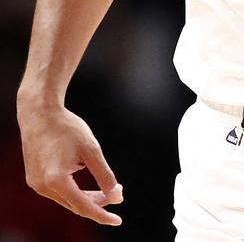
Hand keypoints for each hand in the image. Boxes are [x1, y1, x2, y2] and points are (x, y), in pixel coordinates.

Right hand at [17, 102, 122, 225]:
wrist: (40, 113)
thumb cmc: (67, 128)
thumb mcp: (91, 149)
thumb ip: (104, 175)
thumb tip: (116, 197)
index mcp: (56, 180)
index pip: (83, 207)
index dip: (102, 215)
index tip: (118, 220)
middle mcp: (43, 187)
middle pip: (75, 204)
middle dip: (98, 202)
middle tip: (118, 193)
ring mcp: (36, 184)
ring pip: (66, 199)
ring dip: (86, 196)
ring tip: (105, 186)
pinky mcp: (34, 179)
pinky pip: (58, 191)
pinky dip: (73, 189)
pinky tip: (82, 172)